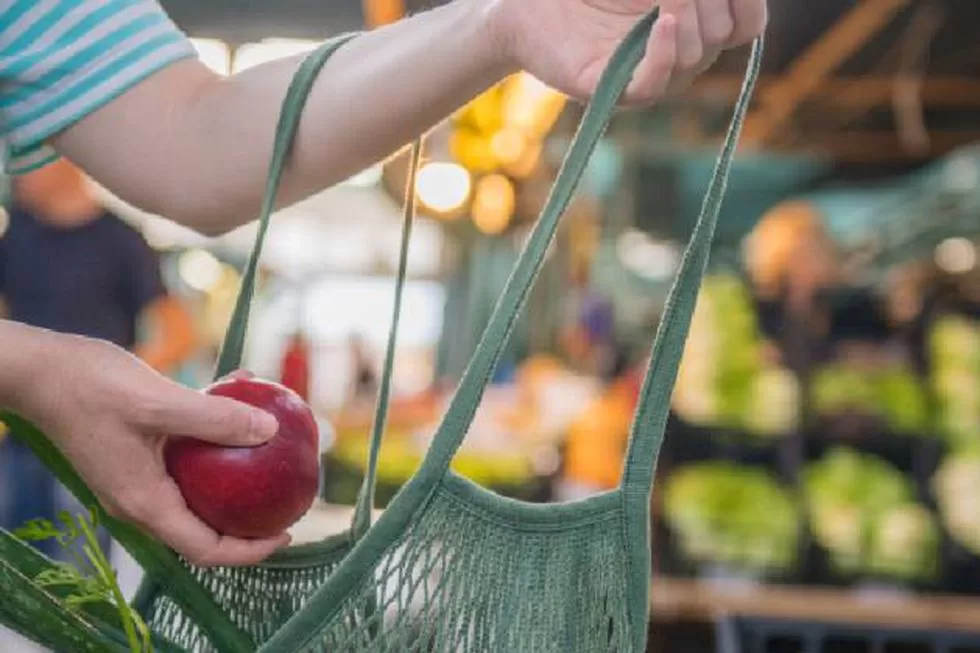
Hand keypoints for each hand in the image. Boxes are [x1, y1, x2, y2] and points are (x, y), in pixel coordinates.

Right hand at [18, 334, 287, 565]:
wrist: (38, 371)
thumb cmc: (89, 386)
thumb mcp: (160, 402)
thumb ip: (216, 419)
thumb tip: (270, 431)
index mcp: (145, 502)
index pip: (206, 548)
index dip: (250, 549)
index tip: (286, 532)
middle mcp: (140, 499)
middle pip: (204, 527)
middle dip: (248, 519)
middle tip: (285, 498)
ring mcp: (136, 478)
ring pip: (196, 489)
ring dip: (233, 471)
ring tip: (270, 447)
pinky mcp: (135, 454)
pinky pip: (184, 457)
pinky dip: (212, 436)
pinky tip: (236, 396)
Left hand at [489, 0, 766, 104]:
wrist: (528, 4)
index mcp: (692, 27)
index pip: (747, 24)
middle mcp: (676, 56)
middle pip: (720, 33)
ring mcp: (645, 76)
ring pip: (693, 56)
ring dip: (684, 13)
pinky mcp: (610, 90)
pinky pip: (653, 85)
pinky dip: (664, 54)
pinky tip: (662, 22)